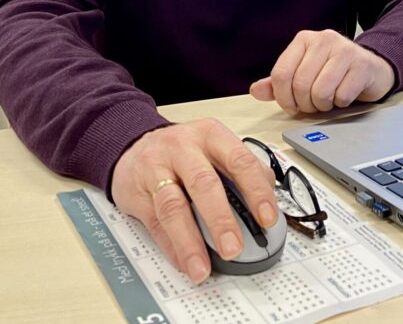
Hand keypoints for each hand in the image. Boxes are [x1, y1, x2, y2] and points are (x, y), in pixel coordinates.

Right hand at [109, 119, 276, 283]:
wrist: (134, 145)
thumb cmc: (183, 151)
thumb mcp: (214, 147)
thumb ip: (241, 169)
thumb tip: (268, 196)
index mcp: (211, 135)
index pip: (239, 161)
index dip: (256, 191)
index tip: (267, 219)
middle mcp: (183, 148)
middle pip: (204, 184)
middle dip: (221, 220)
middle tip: (233, 248)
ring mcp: (156, 168)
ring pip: (173, 207)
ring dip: (190, 241)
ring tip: (202, 266)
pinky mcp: (137, 192)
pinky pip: (155, 222)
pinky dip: (171, 245)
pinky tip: (183, 260)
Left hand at [249, 29, 395, 113]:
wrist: (372, 68)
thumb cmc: (334, 72)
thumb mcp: (303, 73)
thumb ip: (278, 83)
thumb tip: (256, 91)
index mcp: (304, 39)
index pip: (281, 73)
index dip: (283, 98)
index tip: (291, 106)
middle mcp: (323, 39)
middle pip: (300, 85)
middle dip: (305, 104)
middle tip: (313, 106)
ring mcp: (344, 50)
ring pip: (320, 91)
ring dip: (323, 105)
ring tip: (328, 101)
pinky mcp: (362, 64)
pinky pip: (342, 96)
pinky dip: (341, 103)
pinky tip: (344, 96)